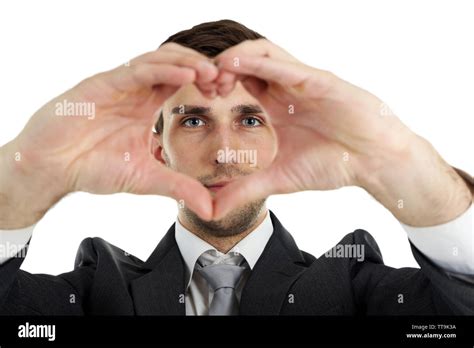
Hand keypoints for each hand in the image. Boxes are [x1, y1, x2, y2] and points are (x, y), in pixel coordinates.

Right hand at [0, 43, 218, 227]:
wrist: (53, 168)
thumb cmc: (93, 168)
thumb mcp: (147, 178)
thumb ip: (179, 187)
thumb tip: (211, 209)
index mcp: (146, 106)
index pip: (182, 83)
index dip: (205, 84)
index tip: (226, 95)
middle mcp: (136, 91)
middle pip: (175, 64)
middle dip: (202, 68)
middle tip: (225, 80)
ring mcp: (120, 84)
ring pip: (160, 60)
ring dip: (188, 63)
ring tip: (211, 73)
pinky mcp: (103, 83)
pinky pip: (139, 69)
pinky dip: (165, 69)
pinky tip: (187, 74)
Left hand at [211, 39, 471, 224]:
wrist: (373, 162)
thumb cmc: (331, 164)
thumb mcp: (278, 178)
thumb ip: (245, 189)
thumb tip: (211, 210)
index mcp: (276, 104)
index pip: (239, 81)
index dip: (215, 83)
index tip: (197, 98)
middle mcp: (286, 88)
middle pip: (245, 61)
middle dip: (219, 68)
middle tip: (201, 84)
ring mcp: (302, 82)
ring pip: (262, 53)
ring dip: (235, 59)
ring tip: (215, 74)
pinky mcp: (319, 82)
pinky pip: (286, 66)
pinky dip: (260, 64)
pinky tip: (237, 66)